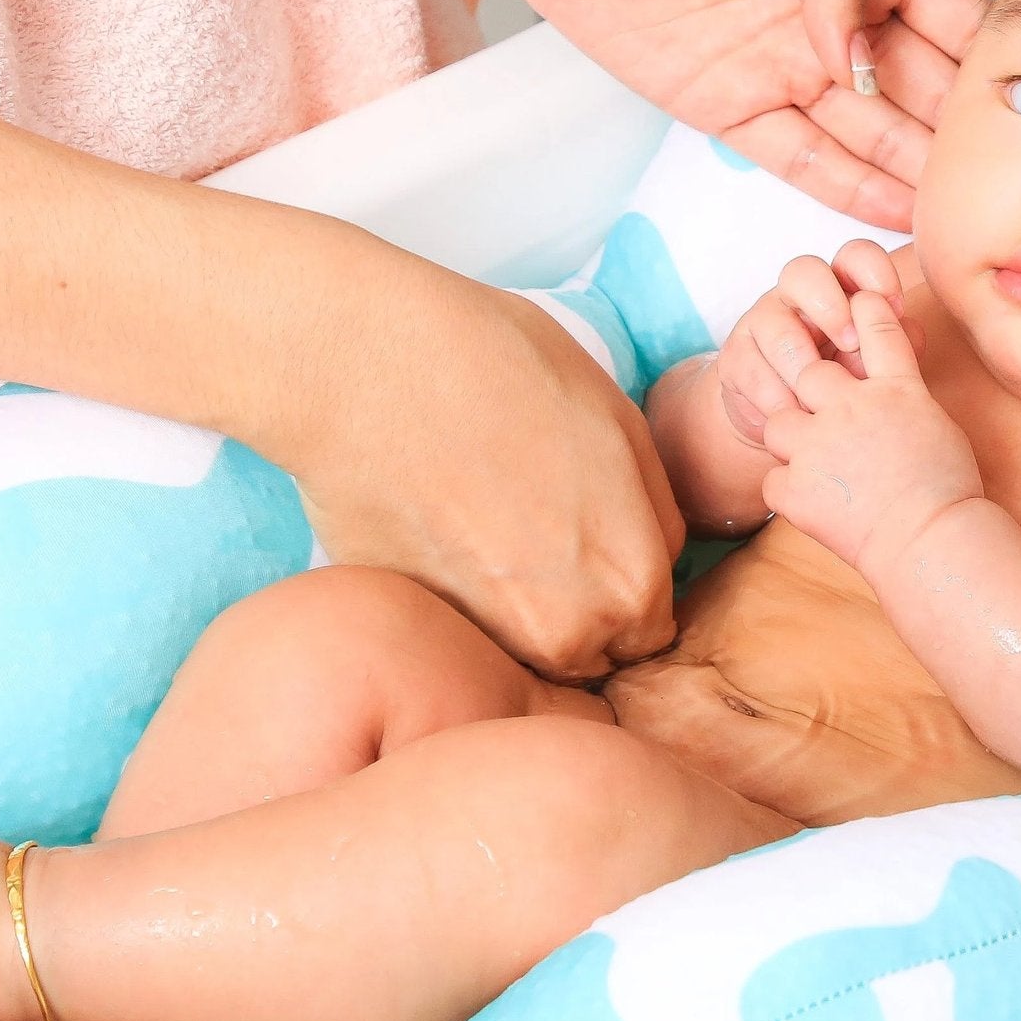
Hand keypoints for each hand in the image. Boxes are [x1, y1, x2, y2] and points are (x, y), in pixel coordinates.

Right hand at [288, 273, 685, 680]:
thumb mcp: (625, 427)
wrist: (368, 368)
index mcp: (632, 587)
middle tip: (535, 537)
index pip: (650, 628)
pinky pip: (453, 627)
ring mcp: (483, 640)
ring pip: (519, 648)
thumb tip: (652, 559)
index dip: (622, 586)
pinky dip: (452, 595)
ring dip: (512, 612)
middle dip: (574, 610)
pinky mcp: (412, 623)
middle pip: (588, 652)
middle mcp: (564, 636)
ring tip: (483, 531)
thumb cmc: (503, 371)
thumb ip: (652, 516)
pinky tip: (436, 530)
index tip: (593, 547)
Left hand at [486, 0, 985, 228]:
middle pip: (923, 87)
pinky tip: (898, 214)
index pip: (952, 16)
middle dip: (965, 134)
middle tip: (1016, 188)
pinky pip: (806, 159)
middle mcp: (837, 17)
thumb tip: (858, 53)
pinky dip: (851, 189)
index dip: (993, 61)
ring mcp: (787, 67)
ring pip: (873, 134)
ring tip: (968, 217)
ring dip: (918, 173)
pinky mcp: (734, 109)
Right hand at [715, 241, 920, 449]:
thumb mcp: (876, 366)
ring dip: (799, 360)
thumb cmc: (846, 383)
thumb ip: (894, 346)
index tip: (895, 307)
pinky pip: (749, 366)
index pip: (855, 256)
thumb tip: (909, 332)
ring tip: (818, 395)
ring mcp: (762, 322)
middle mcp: (798, 296)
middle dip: (828, 304)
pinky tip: (793, 413)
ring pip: (772, 323)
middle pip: (802, 270)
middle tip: (850, 343)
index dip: (874, 271)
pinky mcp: (735, 357)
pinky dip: (774, 393)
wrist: (795, 426)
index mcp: (841, 288)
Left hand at [759, 291, 979, 575]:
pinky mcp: (795, 487)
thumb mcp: (939, 426)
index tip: (859, 302)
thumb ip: (907, 399)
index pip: (876, 325)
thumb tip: (892, 392)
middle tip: (828, 419)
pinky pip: (773, 479)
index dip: (864, 310)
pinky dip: (791, 492)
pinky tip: (820, 504)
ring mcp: (818, 445)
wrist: (932, 543)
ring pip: (779, 422)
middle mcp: (852, 407)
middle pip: (811, 372)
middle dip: (812, 390)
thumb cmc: (949, 491)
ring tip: (821, 467)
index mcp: (898, 389)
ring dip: (794, 440)